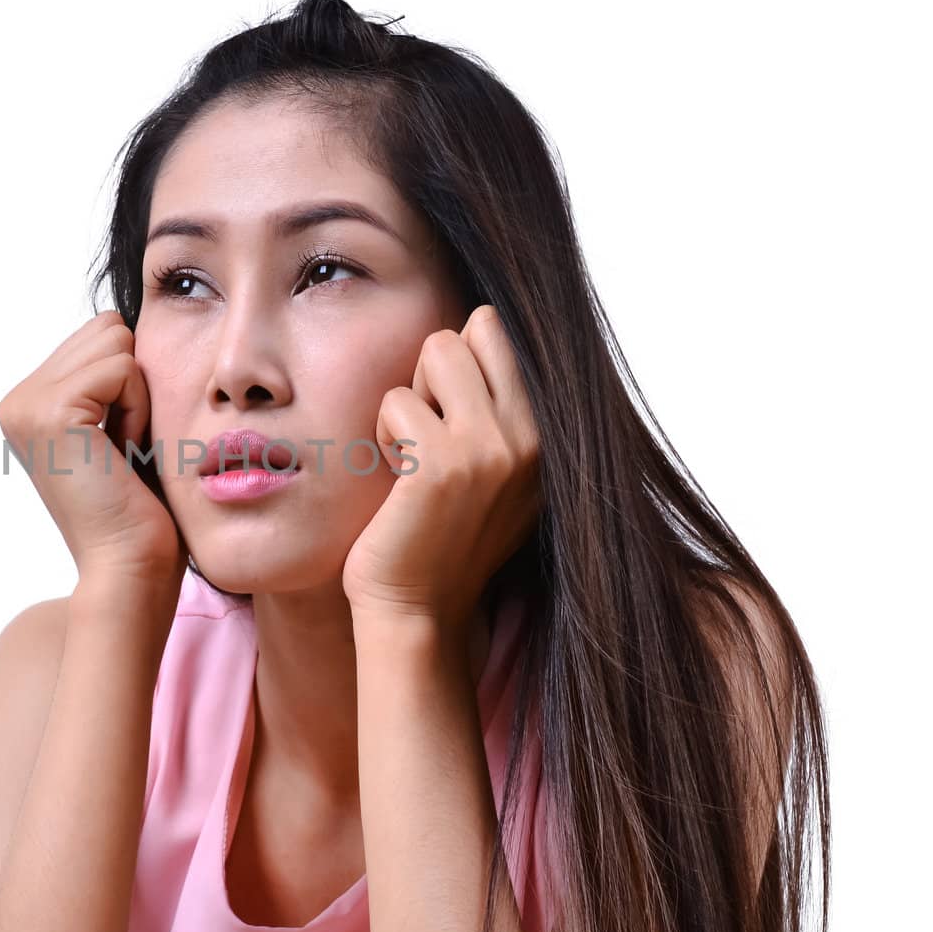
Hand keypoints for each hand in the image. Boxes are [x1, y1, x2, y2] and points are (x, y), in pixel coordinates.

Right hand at [0, 310, 185, 583]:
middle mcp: (16, 400)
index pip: (101, 335)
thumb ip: (109, 377)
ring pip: (117, 342)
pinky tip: (124, 455)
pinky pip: (123, 368)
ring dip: (138, 396)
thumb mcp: (119, 427)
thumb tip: (120, 320)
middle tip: (124, 450)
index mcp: (28, 402)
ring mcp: (26, 404)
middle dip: (134, 383)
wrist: (130, 568)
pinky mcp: (51, 411)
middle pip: (108, 328)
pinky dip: (139, 409)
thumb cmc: (140, 510)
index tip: (121, 446)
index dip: (132, 384)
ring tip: (123, 453)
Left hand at [342, 305, 543, 630]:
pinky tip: (397, 481)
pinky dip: (383, 435)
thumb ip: (503, 406)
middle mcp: (533, 436)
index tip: (451, 423)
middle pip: (472, 329)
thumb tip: (481, 322)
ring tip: (414, 458)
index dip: (458, 365)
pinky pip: (396, 401)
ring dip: (408, 401)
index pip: (497, 331)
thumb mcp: (500, 470)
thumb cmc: (443, 536)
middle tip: (428, 435)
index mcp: (549, 433)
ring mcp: (493, 448)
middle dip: (436, 370)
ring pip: (436, 350)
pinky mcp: (443, 465)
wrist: (418, 609)